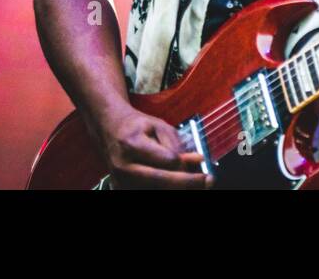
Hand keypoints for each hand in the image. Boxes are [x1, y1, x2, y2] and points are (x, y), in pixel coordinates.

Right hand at [90, 103, 214, 189]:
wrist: (110, 131)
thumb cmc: (138, 127)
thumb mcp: (160, 126)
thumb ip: (178, 145)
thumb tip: (198, 161)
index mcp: (132, 144)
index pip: (166, 160)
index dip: (187, 163)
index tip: (203, 162)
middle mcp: (124, 166)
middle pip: (161, 181)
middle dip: (187, 183)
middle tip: (208, 181)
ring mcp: (121, 182)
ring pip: (156, 190)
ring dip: (178, 187)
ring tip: (195, 182)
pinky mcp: (121, 190)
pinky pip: (149, 192)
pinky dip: (166, 188)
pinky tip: (177, 184)